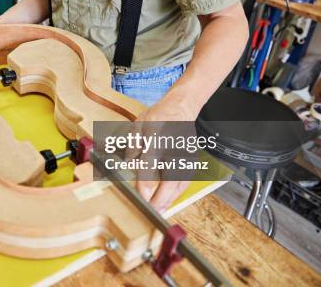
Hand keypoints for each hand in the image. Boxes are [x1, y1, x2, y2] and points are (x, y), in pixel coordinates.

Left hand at [134, 97, 195, 212]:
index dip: (146, 182)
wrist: (182, 107)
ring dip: (170, 199)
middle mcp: (174, 148)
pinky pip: (185, 181)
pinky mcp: (191, 160)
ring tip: (159, 212)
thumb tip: (129, 164)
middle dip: (161, 198)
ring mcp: (185, 155)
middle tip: (152, 212)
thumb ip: (133, 144)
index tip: (141, 195)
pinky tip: (168, 202)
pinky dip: (177, 194)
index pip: (151, 164)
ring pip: (180, 183)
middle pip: (170, 178)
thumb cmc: (159, 115)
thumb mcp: (138, 124)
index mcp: (157, 137)